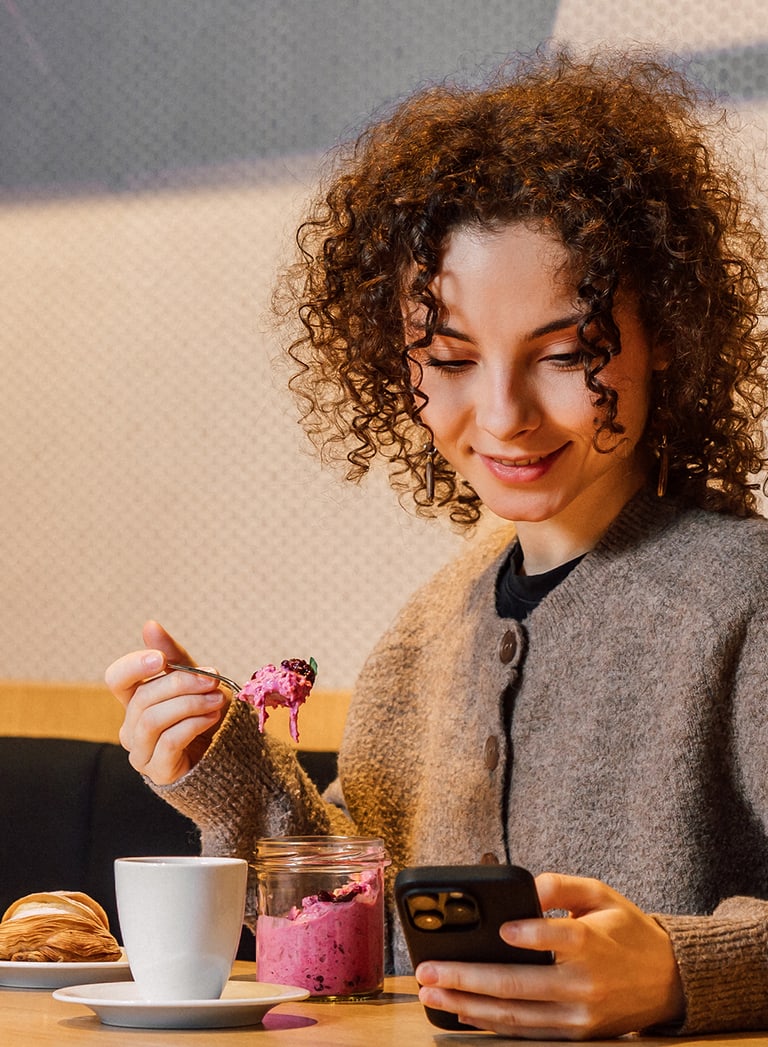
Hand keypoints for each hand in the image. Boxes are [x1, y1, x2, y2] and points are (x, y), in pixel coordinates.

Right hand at [105, 620, 229, 784]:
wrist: (231, 755)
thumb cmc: (208, 714)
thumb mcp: (195, 680)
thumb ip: (173, 656)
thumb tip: (149, 625)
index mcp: (135, 702)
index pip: (116, 679)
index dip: (134, 666)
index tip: (160, 659)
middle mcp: (132, 728)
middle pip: (142, 698)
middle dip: (180, 684)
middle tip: (212, 679)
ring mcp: (142, 753)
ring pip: (152, 719)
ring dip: (189, 704)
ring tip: (217, 700)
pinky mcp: (159, 772)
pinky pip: (169, 742)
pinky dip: (193, 724)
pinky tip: (212, 717)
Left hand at [415, 872, 684, 1039]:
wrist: (669, 982)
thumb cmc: (627, 931)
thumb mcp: (602, 894)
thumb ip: (562, 885)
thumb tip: (524, 886)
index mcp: (592, 943)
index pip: (558, 938)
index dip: (529, 935)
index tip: (502, 929)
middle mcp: (582, 984)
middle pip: (518, 985)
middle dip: (466, 978)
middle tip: (428, 971)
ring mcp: (578, 1016)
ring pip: (514, 1015)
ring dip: (467, 1005)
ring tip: (431, 994)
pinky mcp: (574, 1034)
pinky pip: (526, 1031)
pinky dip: (491, 1024)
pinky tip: (461, 1011)